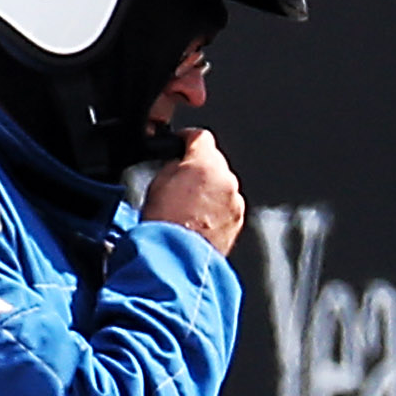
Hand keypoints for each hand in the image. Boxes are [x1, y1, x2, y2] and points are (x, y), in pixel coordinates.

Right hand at [138, 129, 244, 253]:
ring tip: (189, 207)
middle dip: (200, 168)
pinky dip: (217, 208)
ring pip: (223, 184)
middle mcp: (225, 179)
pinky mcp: (238, 219)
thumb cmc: (163, 224)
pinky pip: (228, 205)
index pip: (201, 137)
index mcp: (204, 164)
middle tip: (181, 183)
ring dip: (210, 190)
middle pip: (214, 162)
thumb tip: (181, 164)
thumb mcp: (157, 183)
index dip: (187, 139)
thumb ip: (174, 166)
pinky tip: (200, 220)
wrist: (176, 258)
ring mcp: (235, 200)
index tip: (181, 144)